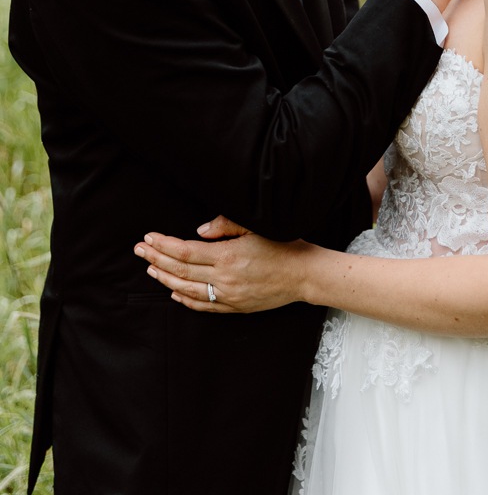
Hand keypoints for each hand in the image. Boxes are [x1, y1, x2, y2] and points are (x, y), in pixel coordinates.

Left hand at [134, 224, 310, 312]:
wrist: (304, 274)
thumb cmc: (283, 245)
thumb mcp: (255, 226)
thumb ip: (224, 226)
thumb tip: (198, 232)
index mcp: (227, 256)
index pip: (185, 251)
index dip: (164, 245)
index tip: (149, 238)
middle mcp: (224, 279)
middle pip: (180, 270)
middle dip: (156, 259)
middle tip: (139, 251)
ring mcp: (229, 296)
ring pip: (187, 290)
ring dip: (165, 279)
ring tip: (151, 269)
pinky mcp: (235, 307)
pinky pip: (204, 305)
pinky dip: (185, 299)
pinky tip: (173, 292)